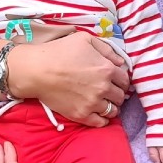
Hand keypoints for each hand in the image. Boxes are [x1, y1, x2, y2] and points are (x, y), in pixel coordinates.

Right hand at [6, 32, 128, 126]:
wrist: (36, 71)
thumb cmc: (59, 51)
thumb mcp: (84, 39)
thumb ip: (106, 49)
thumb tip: (120, 62)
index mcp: (106, 69)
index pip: (125, 79)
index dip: (121, 80)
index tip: (115, 80)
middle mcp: (103, 88)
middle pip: (120, 96)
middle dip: (116, 93)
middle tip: (108, 91)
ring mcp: (93, 103)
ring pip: (113, 110)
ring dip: (111, 106)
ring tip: (103, 103)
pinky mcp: (81, 115)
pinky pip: (100, 123)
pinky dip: (102, 119)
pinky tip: (98, 114)